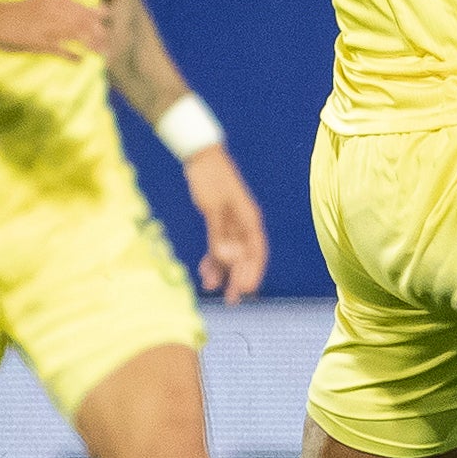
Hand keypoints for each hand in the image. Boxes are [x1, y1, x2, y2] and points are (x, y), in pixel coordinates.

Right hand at [0, 0, 107, 57]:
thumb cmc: (14, 11)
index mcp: (57, 0)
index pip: (86, 8)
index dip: (100, 15)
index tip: (108, 22)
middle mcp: (57, 12)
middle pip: (87, 24)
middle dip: (100, 34)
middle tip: (108, 44)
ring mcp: (50, 28)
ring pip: (80, 37)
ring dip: (93, 46)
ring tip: (103, 54)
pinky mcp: (41, 43)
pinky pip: (63, 51)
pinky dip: (74, 57)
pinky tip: (80, 61)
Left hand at [183, 145, 266, 302]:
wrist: (200, 157)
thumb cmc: (210, 178)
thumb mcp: (213, 208)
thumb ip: (219, 235)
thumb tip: (226, 260)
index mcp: (249, 220)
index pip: (256, 252)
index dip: (253, 272)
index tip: (246, 290)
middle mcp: (244, 224)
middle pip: (245, 257)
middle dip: (238, 279)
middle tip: (232, 300)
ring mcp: (231, 224)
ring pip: (230, 254)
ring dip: (223, 272)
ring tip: (211, 288)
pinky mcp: (218, 222)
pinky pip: (218, 246)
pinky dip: (213, 259)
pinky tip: (205, 272)